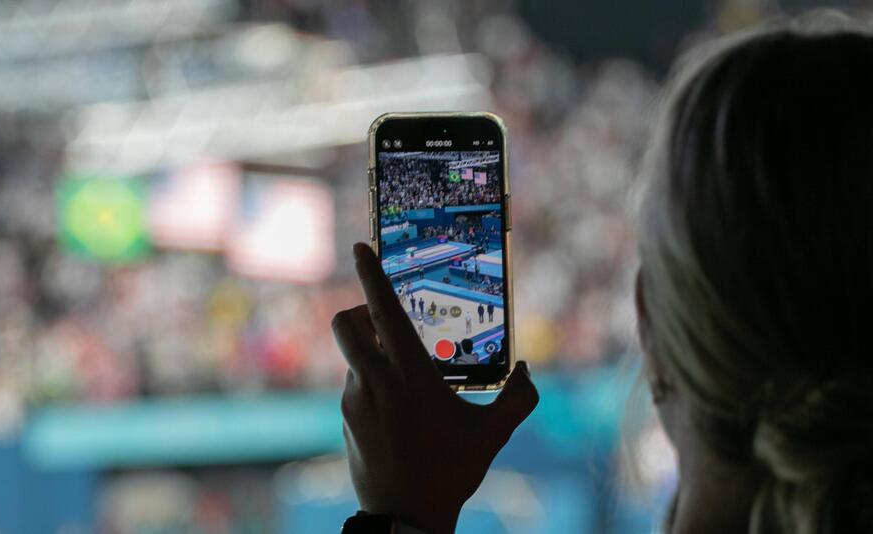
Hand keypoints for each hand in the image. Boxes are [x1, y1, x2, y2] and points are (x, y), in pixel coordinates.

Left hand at [332, 243, 538, 533]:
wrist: (405, 518)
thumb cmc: (450, 472)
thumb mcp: (491, 435)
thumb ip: (518, 399)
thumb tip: (527, 371)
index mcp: (410, 376)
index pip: (383, 312)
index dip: (370, 274)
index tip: (359, 248)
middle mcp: (374, 382)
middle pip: (345, 324)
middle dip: (359, 310)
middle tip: (386, 321)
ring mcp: (354, 401)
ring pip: (353, 356)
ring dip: (373, 352)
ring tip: (407, 377)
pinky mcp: (346, 420)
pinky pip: (355, 385)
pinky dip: (372, 381)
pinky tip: (399, 409)